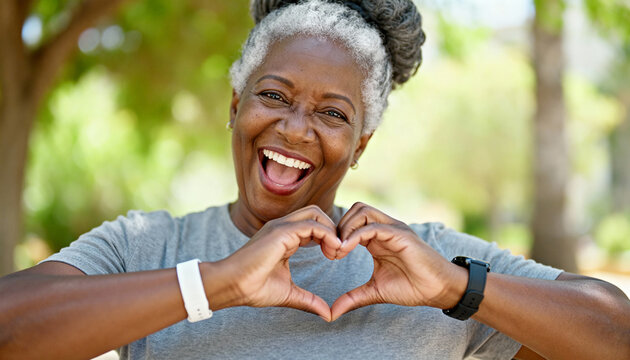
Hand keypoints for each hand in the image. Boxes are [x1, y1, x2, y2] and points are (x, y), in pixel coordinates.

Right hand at [215, 205, 341, 320]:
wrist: (232, 286)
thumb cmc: (254, 288)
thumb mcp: (289, 293)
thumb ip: (309, 300)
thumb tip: (328, 315)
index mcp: (284, 237)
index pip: (314, 224)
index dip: (329, 237)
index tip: (335, 257)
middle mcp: (283, 227)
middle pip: (317, 213)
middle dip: (333, 229)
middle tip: (338, 253)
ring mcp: (281, 227)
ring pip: (316, 214)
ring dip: (332, 230)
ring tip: (336, 253)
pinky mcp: (281, 232)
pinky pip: (312, 225)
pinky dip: (328, 235)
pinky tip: (331, 252)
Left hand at [330, 202, 466, 320]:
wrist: (439, 290)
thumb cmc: (412, 287)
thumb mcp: (375, 291)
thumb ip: (353, 298)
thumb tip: (331, 313)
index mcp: (377, 238)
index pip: (351, 221)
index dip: (336, 234)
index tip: (329, 255)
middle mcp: (385, 228)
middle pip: (355, 209)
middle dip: (338, 227)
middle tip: (332, 251)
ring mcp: (393, 229)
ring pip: (362, 211)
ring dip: (346, 228)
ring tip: (339, 250)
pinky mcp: (400, 235)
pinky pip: (373, 227)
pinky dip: (356, 235)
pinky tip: (346, 250)